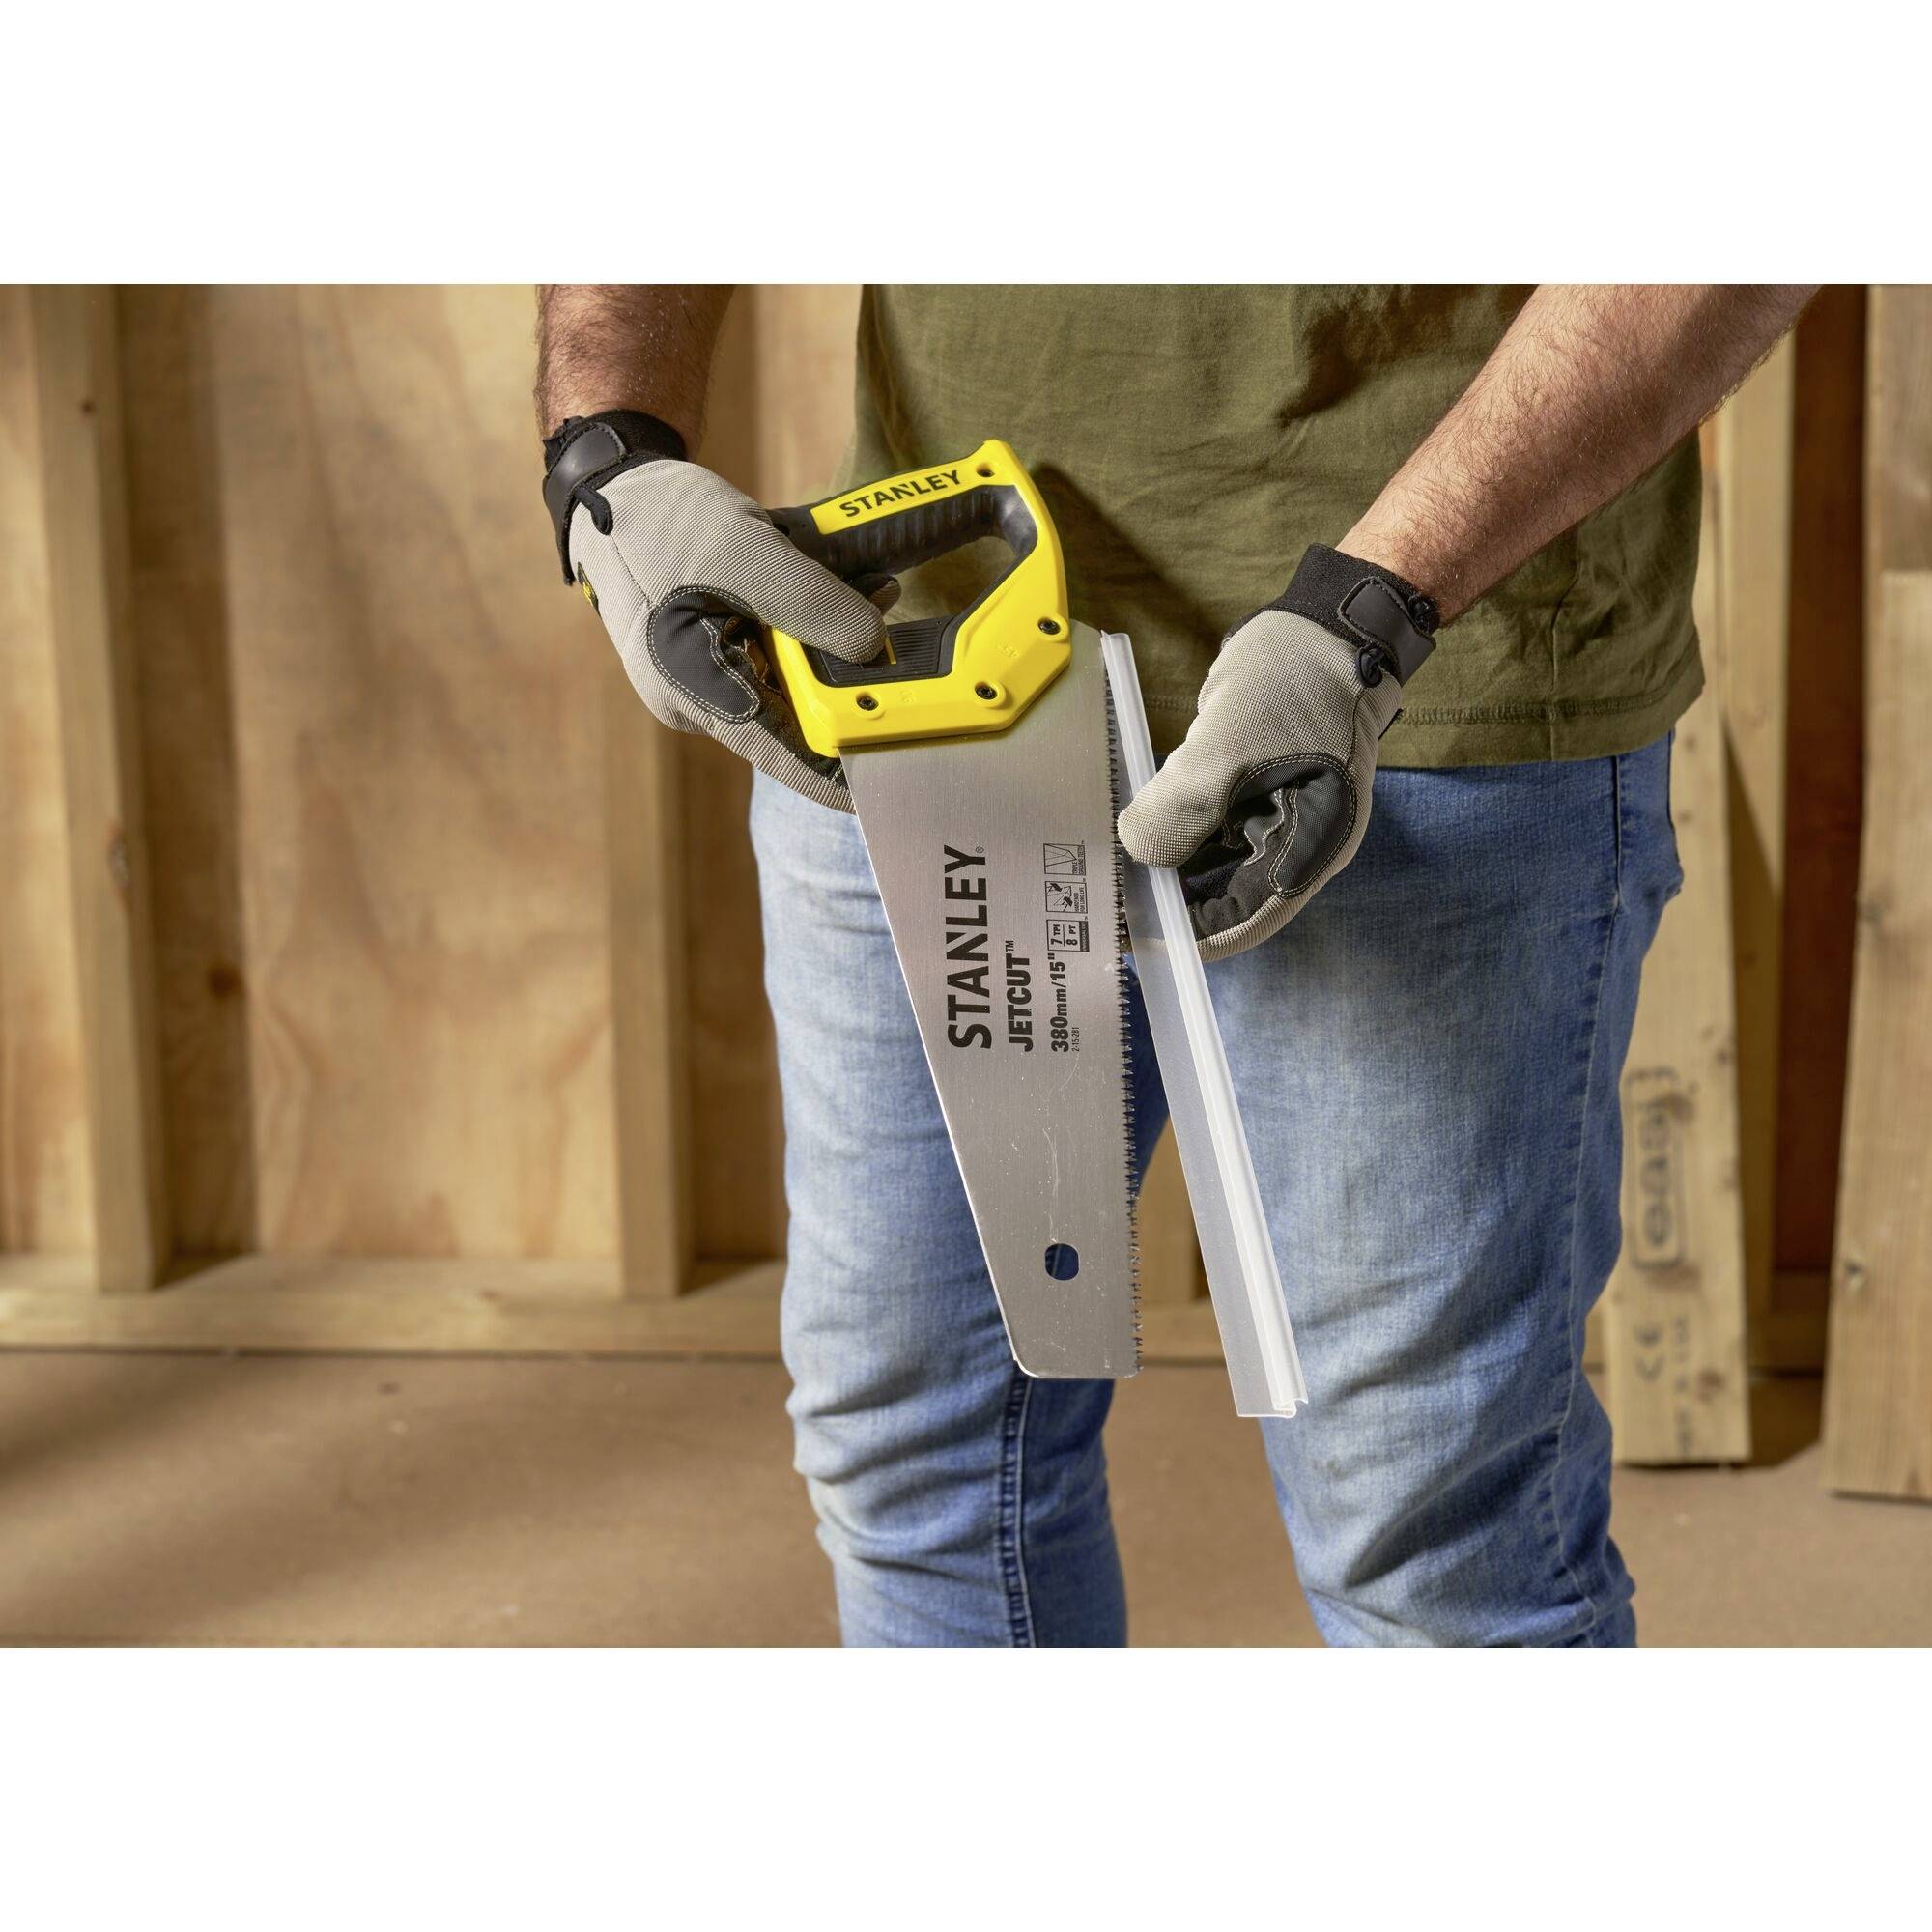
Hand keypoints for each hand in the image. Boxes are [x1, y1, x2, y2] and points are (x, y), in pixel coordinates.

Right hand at [542, 410, 885, 811]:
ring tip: (878, 590)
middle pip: (798, 712)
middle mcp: (706, 697)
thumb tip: (872, 649)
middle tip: (904, 653)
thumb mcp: (750, 554)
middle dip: (854, 678)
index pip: (786, 758)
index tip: (899, 777)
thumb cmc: (661, 522)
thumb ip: (816, 605)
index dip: (845, 774)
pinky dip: (816, 615)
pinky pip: (780, 643)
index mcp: (697, 694)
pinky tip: (851, 578)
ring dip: (839, 636)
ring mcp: (712, 671)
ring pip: (795, 672)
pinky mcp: (721, 641)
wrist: (610, 486)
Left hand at [1118, 546, 1438, 959]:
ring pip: (1210, 860)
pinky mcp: (1254, 791)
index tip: (1134, 929)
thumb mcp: (1228, 747)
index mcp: (1310, 852)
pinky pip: (1209, 824)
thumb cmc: (1295, 684)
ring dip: (1166, 860)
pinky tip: (1135, 818)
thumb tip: (1136, 852)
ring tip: (1112, 858)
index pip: (1242, 920)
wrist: (1326, 623)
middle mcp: (1295, 846)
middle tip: (1109, 892)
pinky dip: (1175, 824)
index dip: (1189, 933)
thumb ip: (1178, 809)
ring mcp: (1276, 818)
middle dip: (1170, 895)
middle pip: (1223, 894)